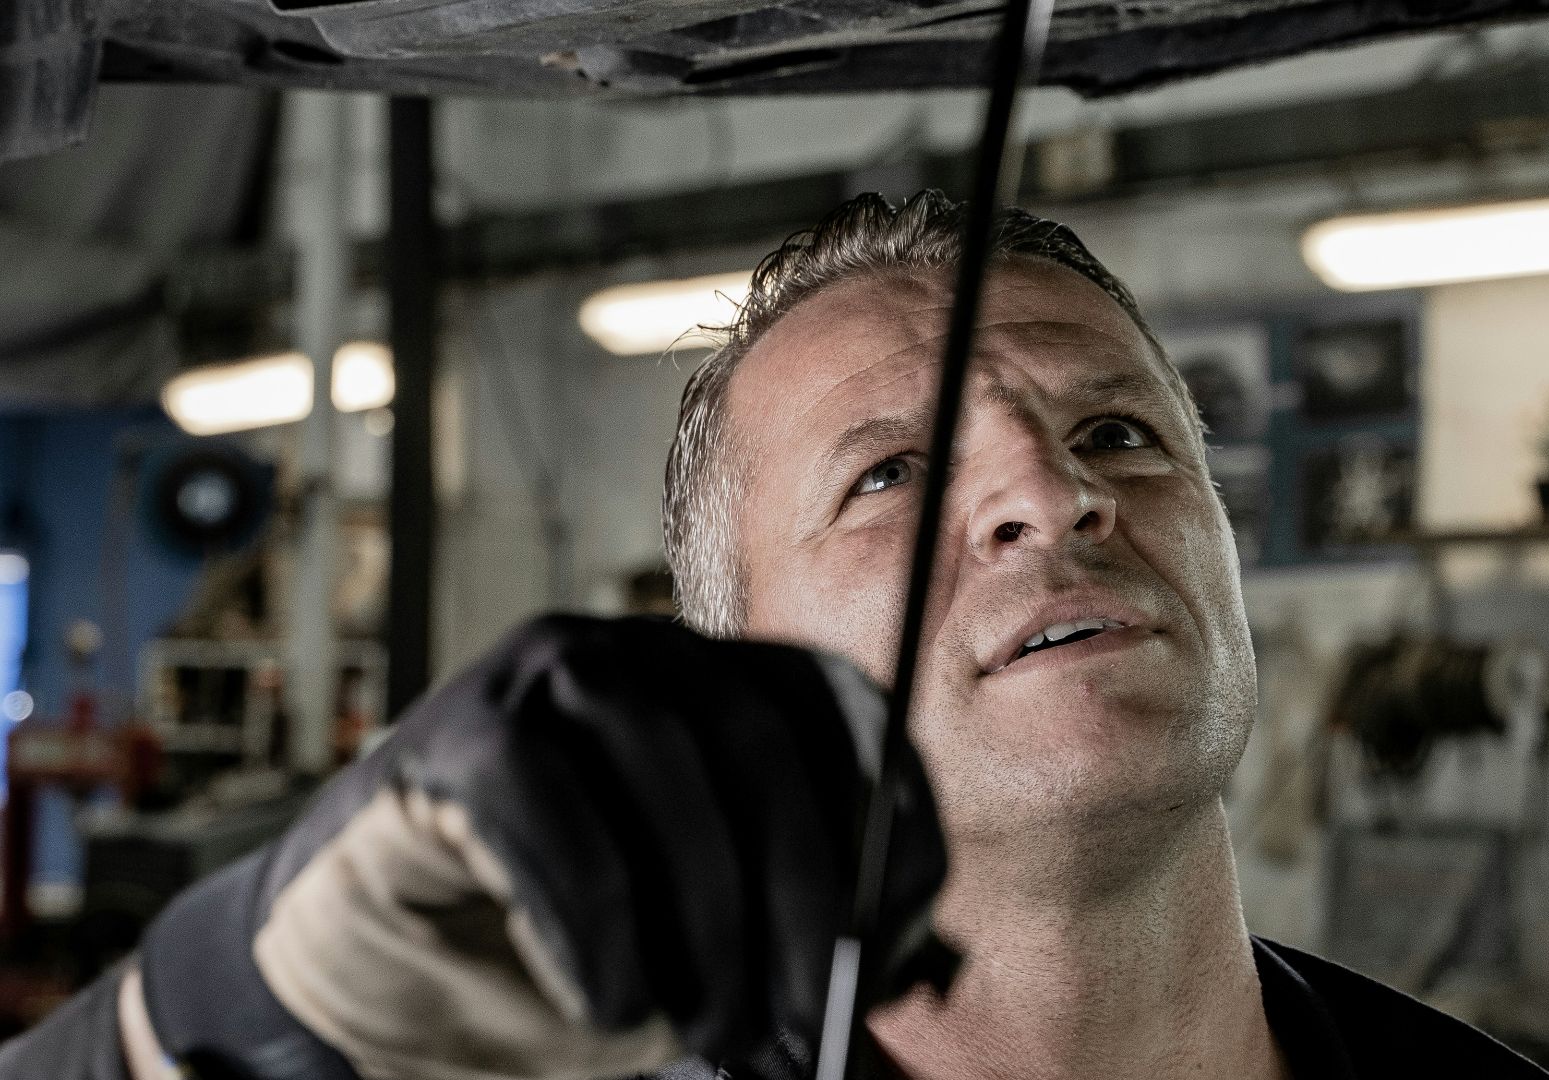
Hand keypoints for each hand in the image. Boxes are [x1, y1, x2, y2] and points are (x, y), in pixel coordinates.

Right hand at [135, 616, 948, 1079]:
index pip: (839, 712)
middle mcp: (645, 653)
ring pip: (662, 761)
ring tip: (714, 1032)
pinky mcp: (459, 734)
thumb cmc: (564, 947)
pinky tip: (614, 1004)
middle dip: (802, 895)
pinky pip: (552, 812)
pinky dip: (598, 924)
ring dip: (707, 918)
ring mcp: (544, 675)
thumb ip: (792, 945)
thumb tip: (888, 980)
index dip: (885, 822)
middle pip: (758, 740)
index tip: (895, 944)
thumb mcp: (703, 944)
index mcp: (725, 682)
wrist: (384, 962)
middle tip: (810, 1021)